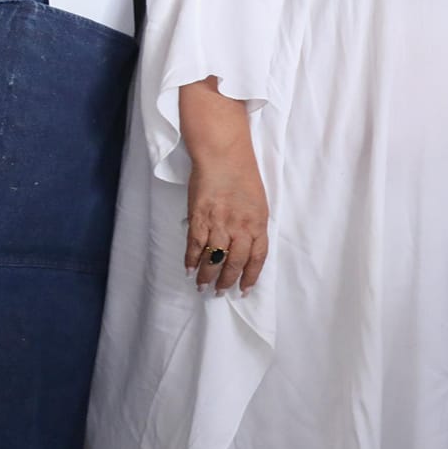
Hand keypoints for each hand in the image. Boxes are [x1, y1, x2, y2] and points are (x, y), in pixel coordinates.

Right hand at [184, 158, 268, 293]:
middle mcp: (240, 228)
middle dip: (227, 281)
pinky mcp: (199, 218)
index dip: (250, 276)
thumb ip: (252, 225)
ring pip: (213, 259)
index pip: (257, 258)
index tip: (244, 289)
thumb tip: (244, 246)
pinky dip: (191, 260)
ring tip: (203, 287)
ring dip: (207, 276)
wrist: (224, 156)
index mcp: (258, 223)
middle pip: (235, 263)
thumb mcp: (258, 202)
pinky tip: (189, 270)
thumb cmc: (243, 176)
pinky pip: (195, 245)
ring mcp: (219, 224)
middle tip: (220, 292)